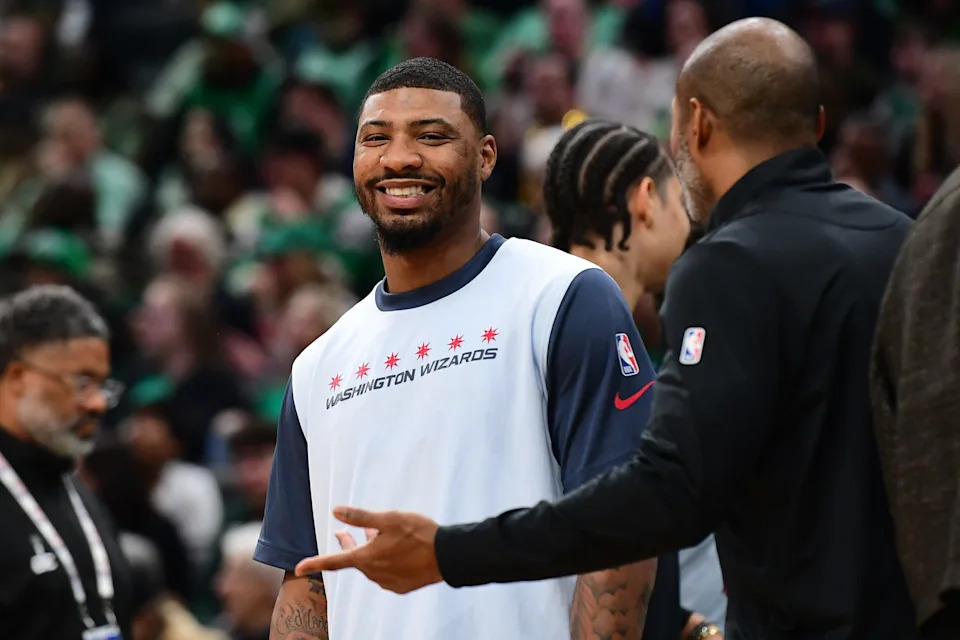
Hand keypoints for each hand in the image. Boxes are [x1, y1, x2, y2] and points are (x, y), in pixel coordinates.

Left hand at [294, 506, 442, 593]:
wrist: (447, 556)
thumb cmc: (418, 533)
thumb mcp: (389, 519)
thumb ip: (361, 517)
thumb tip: (336, 511)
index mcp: (367, 558)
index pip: (334, 561)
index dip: (315, 562)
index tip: (298, 568)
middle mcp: (374, 573)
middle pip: (355, 559)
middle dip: (348, 545)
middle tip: (343, 534)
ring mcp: (388, 582)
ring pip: (372, 565)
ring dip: (371, 551)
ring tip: (378, 535)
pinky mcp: (402, 586)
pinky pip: (387, 573)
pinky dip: (386, 561)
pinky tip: (396, 550)